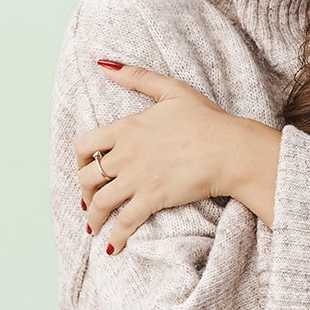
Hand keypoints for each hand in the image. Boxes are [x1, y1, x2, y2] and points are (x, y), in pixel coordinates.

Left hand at [74, 62, 280, 254]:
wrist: (230, 149)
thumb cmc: (206, 119)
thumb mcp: (171, 89)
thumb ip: (136, 77)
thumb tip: (103, 64)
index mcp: (126, 128)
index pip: (85, 146)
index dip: (80, 161)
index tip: (85, 169)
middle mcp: (125, 154)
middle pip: (88, 177)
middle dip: (85, 192)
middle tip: (91, 201)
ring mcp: (137, 178)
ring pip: (100, 203)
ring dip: (94, 218)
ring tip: (95, 228)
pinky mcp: (152, 199)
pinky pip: (125, 222)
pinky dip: (115, 236)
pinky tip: (113, 246)